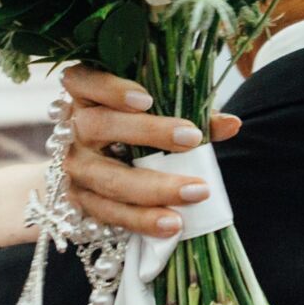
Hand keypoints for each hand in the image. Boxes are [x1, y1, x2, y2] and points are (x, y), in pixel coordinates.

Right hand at [61, 64, 240, 238]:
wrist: (84, 168)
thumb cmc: (129, 128)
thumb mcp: (153, 113)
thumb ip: (189, 113)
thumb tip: (231, 124)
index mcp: (84, 95)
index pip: (85, 81)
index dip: (111, 89)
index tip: (147, 99)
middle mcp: (71, 129)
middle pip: (101, 126)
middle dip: (148, 133)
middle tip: (192, 139)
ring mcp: (72, 168)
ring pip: (108, 178)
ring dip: (154, 188)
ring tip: (195, 192)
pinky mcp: (78, 202)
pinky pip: (109, 214)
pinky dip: (142, 220)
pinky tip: (172, 224)